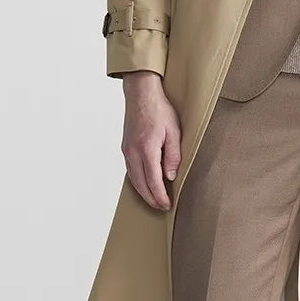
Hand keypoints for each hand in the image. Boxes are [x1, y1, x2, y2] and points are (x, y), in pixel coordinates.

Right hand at [120, 71, 181, 210]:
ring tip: (154, 199)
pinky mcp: (125, 147)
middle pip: (140, 185)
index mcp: (147, 149)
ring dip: (143, 192)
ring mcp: (127, 150)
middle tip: (161, 207)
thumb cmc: (159, 109)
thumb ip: (173, 155)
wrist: (141, 93)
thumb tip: (170, 176)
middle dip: (151, 199)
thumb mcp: (174, 131)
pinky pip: (130, 170)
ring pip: (133, 179)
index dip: (160, 197)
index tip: (167, 205)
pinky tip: (144, 183)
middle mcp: (133, 153)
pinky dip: (137, 181)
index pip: (153, 181)